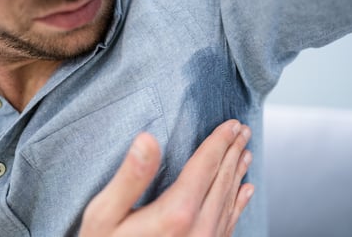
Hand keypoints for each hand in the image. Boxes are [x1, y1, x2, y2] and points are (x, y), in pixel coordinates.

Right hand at [79, 120, 253, 236]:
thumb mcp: (105, 215)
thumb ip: (130, 178)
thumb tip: (147, 140)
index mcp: (177, 213)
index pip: (205, 166)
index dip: (219, 141)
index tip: (231, 124)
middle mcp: (200, 228)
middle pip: (222, 179)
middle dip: (233, 151)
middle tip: (242, 131)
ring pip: (230, 199)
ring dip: (238, 173)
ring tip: (245, 153)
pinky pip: (230, 222)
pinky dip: (240, 202)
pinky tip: (245, 192)